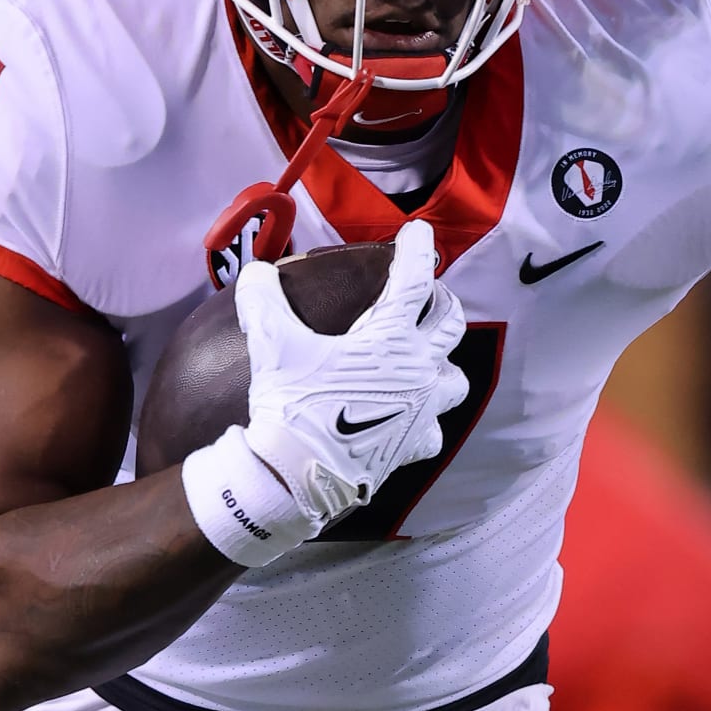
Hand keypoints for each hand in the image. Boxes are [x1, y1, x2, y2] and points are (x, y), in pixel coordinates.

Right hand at [234, 219, 466, 529]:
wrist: (297, 477)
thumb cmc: (291, 406)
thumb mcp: (272, 345)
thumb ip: (264, 300)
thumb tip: (255, 272)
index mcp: (389, 339)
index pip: (414, 282)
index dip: (417, 250)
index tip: (418, 232)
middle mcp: (417, 371)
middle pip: (449, 324)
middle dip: (441, 302)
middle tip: (428, 296)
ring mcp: (421, 410)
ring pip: (454, 378)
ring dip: (443, 364)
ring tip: (426, 361)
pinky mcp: (414, 445)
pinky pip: (433, 428)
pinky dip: (426, 418)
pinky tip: (411, 417)